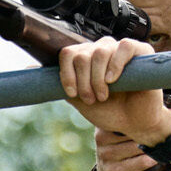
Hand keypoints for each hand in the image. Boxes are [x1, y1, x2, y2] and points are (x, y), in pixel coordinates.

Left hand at [61, 38, 170, 170]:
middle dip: (83, 81)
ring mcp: (120, 50)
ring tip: (103, 95)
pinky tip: (112, 80)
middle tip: (91, 99)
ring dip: (97, 78)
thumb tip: (29, 70)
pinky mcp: (142, 52)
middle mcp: (102, 50)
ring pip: (100, 51)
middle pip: (82, 54)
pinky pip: (124, 46)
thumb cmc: (109, 111)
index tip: (72, 93)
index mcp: (87, 58)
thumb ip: (61, 84)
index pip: (68, 53)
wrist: (134, 123)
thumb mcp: (80, 100)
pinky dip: (115, 64)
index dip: (66, 74)